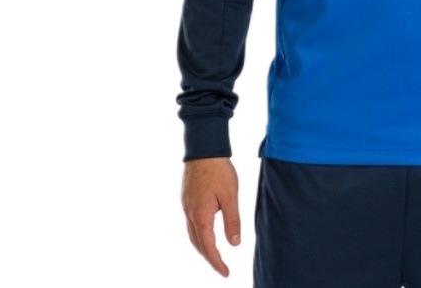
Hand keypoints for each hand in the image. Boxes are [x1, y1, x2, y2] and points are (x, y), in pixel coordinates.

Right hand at [182, 157, 240, 276]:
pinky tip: (206, 232)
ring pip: (192, 234)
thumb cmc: (219, 170)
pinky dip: (199, 234)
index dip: (217, 262)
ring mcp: (186, 206)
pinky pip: (191, 223)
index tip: (225, 273)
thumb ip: (232, 221)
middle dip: (209, 258)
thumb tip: (234, 244)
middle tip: (221, 268)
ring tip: (214, 254)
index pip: (208, 247)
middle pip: (197, 244)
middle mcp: (190, 214)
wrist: (203, 148)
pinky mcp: (186, 198)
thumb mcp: (230, 196)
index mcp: (200, 215)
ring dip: (202, 247)